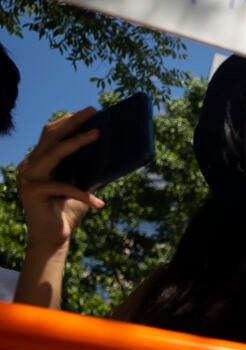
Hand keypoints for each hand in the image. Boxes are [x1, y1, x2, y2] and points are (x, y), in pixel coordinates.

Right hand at [15, 108, 105, 251]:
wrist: (53, 238)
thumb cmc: (69, 210)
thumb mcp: (83, 185)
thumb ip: (90, 169)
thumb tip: (114, 149)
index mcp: (41, 160)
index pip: (52, 133)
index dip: (69, 121)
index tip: (90, 111)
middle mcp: (30, 165)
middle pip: (51, 136)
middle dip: (73, 121)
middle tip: (93, 110)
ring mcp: (28, 177)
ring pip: (54, 153)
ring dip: (77, 142)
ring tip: (98, 134)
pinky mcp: (32, 192)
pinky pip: (63, 187)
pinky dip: (84, 195)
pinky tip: (99, 204)